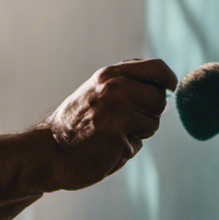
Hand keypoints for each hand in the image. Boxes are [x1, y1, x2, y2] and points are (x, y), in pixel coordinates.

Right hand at [39, 58, 175, 190]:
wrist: (47, 150)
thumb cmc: (76, 125)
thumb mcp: (97, 92)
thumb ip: (125, 85)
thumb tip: (164, 86)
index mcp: (110, 74)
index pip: (156, 68)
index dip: (168, 80)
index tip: (170, 88)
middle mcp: (114, 87)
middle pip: (159, 98)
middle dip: (150, 113)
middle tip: (126, 123)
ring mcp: (116, 109)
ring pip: (153, 123)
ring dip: (138, 133)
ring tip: (110, 135)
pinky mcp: (117, 134)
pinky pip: (138, 143)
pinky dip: (126, 150)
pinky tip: (105, 149)